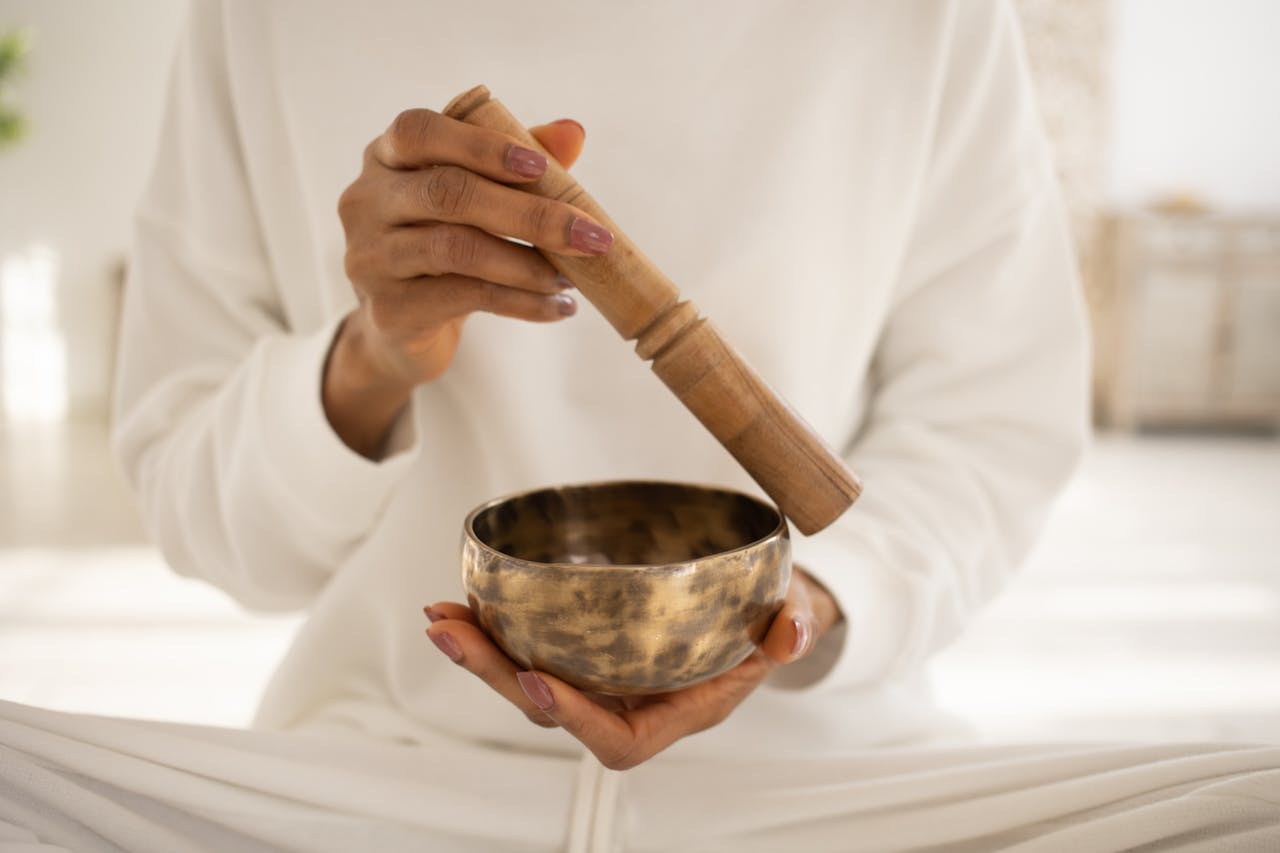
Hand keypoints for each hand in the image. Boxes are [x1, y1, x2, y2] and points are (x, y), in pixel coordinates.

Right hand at [324, 110, 611, 456]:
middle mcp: (366, 201)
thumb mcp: (476, 198)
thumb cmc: (445, 243)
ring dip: (528, 264)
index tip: (540, 167)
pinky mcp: (389, 309)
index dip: (481, 144)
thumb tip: (572, 132)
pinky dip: (521, 303)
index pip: (420, 131)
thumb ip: (518, 161)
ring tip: (573, 278)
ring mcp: (371, 257)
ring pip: (457, 248)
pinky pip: (466, 299)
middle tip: (592, 236)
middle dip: (530, 213)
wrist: (400, 329)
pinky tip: (558, 307)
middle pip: (449, 192)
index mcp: (386, 157)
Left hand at [424, 567, 841, 769]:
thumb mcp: (794, 619)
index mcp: (678, 709)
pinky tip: (466, 601)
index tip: (539, 679)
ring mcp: (605, 678)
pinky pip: (535, 648)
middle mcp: (631, 701)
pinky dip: (497, 628)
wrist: (760, 609)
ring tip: (442, 617)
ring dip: (483, 651)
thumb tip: (788, 631)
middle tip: (451, 632)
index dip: (575, 717)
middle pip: (552, 707)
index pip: (619, 737)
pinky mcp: (589, 649)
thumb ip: (793, 627)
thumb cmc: (773, 619)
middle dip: (498, 674)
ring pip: (532, 680)